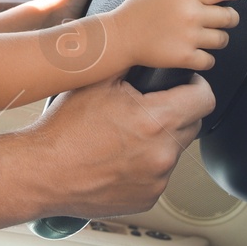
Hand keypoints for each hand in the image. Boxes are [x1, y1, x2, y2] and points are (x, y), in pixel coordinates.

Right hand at [27, 74, 212, 217]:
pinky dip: (145, 166)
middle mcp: (162, 154)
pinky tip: (119, 158)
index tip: (187, 85)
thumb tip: (147, 46)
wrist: (42, 172)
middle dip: (176, 113)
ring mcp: (156, 181)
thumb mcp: (97, 82)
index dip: (197, 87)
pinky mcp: (147, 199)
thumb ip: (131, 63)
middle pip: (192, 125)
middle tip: (148, 107)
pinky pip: (157, 176)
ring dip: (159, 141)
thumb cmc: (64, 130)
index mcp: (155, 121)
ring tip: (127, 135)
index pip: (205, 100)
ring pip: (173, 152)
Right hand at [108, 0, 240, 70]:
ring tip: (211, 37)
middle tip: (224, 19)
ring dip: (219, 38)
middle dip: (229, 17)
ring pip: (222, 39)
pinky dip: (207, 59)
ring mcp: (189, 37)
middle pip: (230, 17)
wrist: (119, 37)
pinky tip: (200, 54)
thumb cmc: (134, 9)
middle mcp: (192, 14)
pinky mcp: (185, 57)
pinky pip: (210, 60)